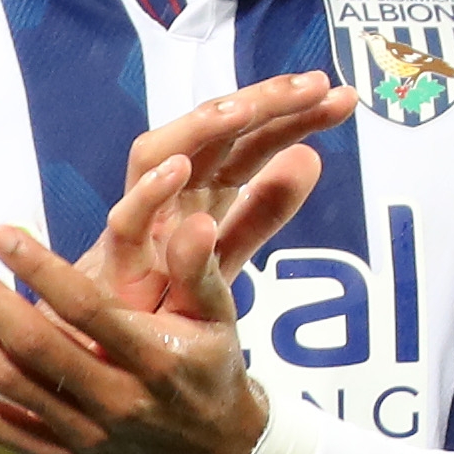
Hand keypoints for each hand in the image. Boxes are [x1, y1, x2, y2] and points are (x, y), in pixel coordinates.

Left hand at [0, 219, 268, 453]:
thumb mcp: (220, 317)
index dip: (37, 269)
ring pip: (7, 383)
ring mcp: (84, 436)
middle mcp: (115, 401)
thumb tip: (193, 219)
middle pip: (32, 345)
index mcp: (153, 360)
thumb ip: (199, 267)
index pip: (85, 309)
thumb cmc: (210, 373)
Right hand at [79, 71, 357, 319]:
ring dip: (199, 128)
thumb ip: (262, 212)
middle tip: (314, 85)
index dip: (292, 115)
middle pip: (210, 133)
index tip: (343, 98)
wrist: (110, 368)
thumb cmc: (158, 306)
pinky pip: (123, 222)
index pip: (248, 140)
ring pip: (159, 154)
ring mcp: (137, 226)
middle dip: (259, 103)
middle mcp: (167, 197)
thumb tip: (312, 158)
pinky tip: (179, 169)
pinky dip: (147, 192)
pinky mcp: (109, 266)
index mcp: (198, 192)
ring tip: (244, 109)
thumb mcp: (224, 255)